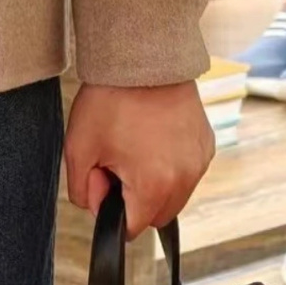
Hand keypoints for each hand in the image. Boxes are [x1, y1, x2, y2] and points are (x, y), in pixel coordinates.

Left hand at [65, 81, 214, 238]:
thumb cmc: (110, 99)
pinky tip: (151, 135)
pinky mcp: (207, 144)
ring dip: (154, 182)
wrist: (142, 57)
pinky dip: (169, 163)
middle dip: (134, 198)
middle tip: (115, 158)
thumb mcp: (78, 146)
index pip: (132, 227)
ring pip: (174, 194)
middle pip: (156, 214)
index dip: (110, 206)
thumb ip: (81, 189)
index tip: (102, 176)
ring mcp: (200, 162)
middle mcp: (185, 180)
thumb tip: (96, 206)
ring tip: (133, 143)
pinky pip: (186, 170)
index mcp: (154, 186)